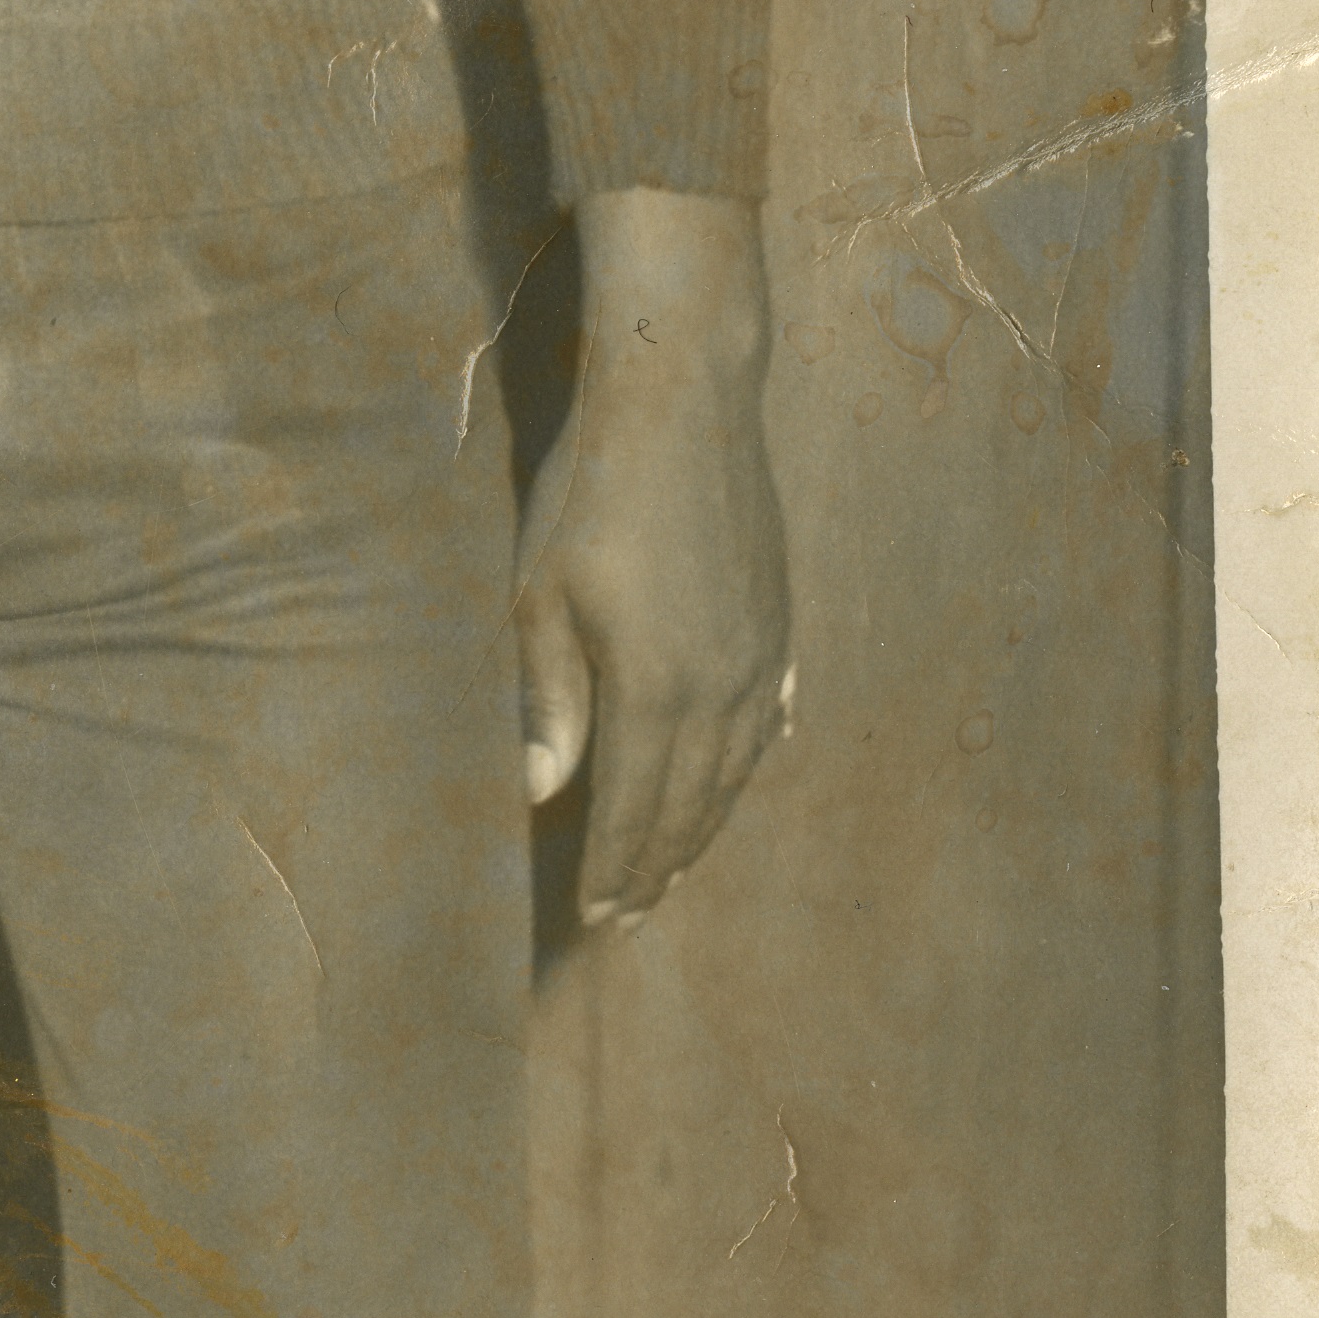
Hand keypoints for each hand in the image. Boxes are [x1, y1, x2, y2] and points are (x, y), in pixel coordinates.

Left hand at [515, 190, 793, 927]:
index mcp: (657, 687)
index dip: (615, 866)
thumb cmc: (591, 492)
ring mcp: (760, 654)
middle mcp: (722, 686)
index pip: (634, 806)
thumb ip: (548, 697)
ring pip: (733, 770)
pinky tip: (735, 777)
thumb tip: (541, 791)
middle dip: (657, 863)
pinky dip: (743, 766)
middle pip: (690, 803)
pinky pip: (764, 720)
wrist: (683, 400)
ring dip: (702, 825)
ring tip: (672, 867)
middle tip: (629, 915)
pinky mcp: (777, 621)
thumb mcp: (541, 592)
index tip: (596, 917)